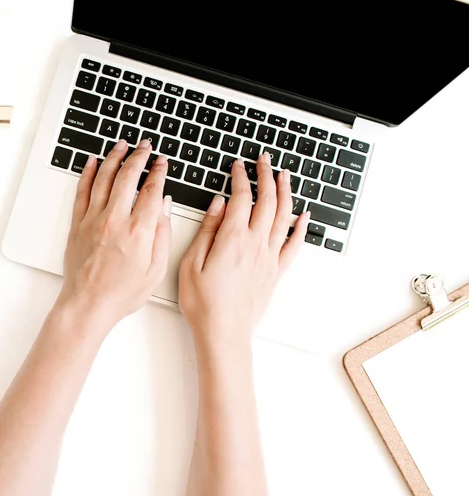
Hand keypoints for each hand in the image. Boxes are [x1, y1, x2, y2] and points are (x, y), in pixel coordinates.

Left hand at [56, 139, 171, 330]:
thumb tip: (164, 207)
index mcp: (139, 231)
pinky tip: (92, 162)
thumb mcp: (156, 270)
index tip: (162, 162)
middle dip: (139, 156)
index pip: (151, 190)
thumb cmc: (122, 293)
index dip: (158, 172)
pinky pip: (82, 191)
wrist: (89, 304)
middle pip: (128, 176)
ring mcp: (94, 220)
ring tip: (122, 145)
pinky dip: (87, 173)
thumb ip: (163, 235)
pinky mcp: (78, 224)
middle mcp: (115, 220)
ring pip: (103, 177)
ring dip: (114, 157)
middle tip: (145, 146)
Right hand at [179, 154, 309, 341]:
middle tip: (264, 161)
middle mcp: (256, 245)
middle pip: (267, 201)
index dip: (240, 178)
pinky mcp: (276, 272)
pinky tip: (303, 217)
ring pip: (284, 217)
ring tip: (284, 176)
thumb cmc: (204, 304)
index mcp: (233, 239)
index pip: (241, 198)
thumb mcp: (192, 263)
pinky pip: (294, 245)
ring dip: (285, 193)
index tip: (237, 167)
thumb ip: (208, 230)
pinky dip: (301, 228)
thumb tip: (219, 205)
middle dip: (266, 176)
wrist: (225, 333)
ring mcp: (269, 258)